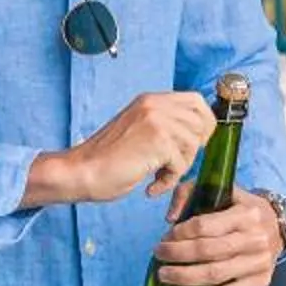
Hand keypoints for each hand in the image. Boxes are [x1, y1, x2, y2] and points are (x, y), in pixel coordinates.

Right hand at [31, 91, 215, 205]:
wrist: (80, 171)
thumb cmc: (106, 159)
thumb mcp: (137, 129)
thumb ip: (162, 124)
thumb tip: (196, 133)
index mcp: (150, 100)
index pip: (196, 100)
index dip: (204, 122)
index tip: (196, 143)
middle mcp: (155, 105)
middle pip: (201, 123)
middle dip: (194, 148)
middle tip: (174, 163)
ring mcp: (156, 121)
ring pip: (193, 145)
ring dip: (179, 167)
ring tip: (157, 176)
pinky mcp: (158, 142)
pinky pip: (181, 165)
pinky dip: (168, 181)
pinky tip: (151, 185)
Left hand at [153, 189, 285, 285]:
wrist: (279, 227)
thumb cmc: (242, 209)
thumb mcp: (222, 191)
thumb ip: (190, 192)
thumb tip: (170, 218)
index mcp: (246, 213)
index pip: (204, 225)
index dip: (180, 233)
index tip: (167, 236)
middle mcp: (255, 238)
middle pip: (207, 251)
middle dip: (176, 254)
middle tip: (159, 254)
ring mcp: (259, 263)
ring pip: (215, 274)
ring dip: (184, 276)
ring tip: (164, 274)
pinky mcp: (261, 282)